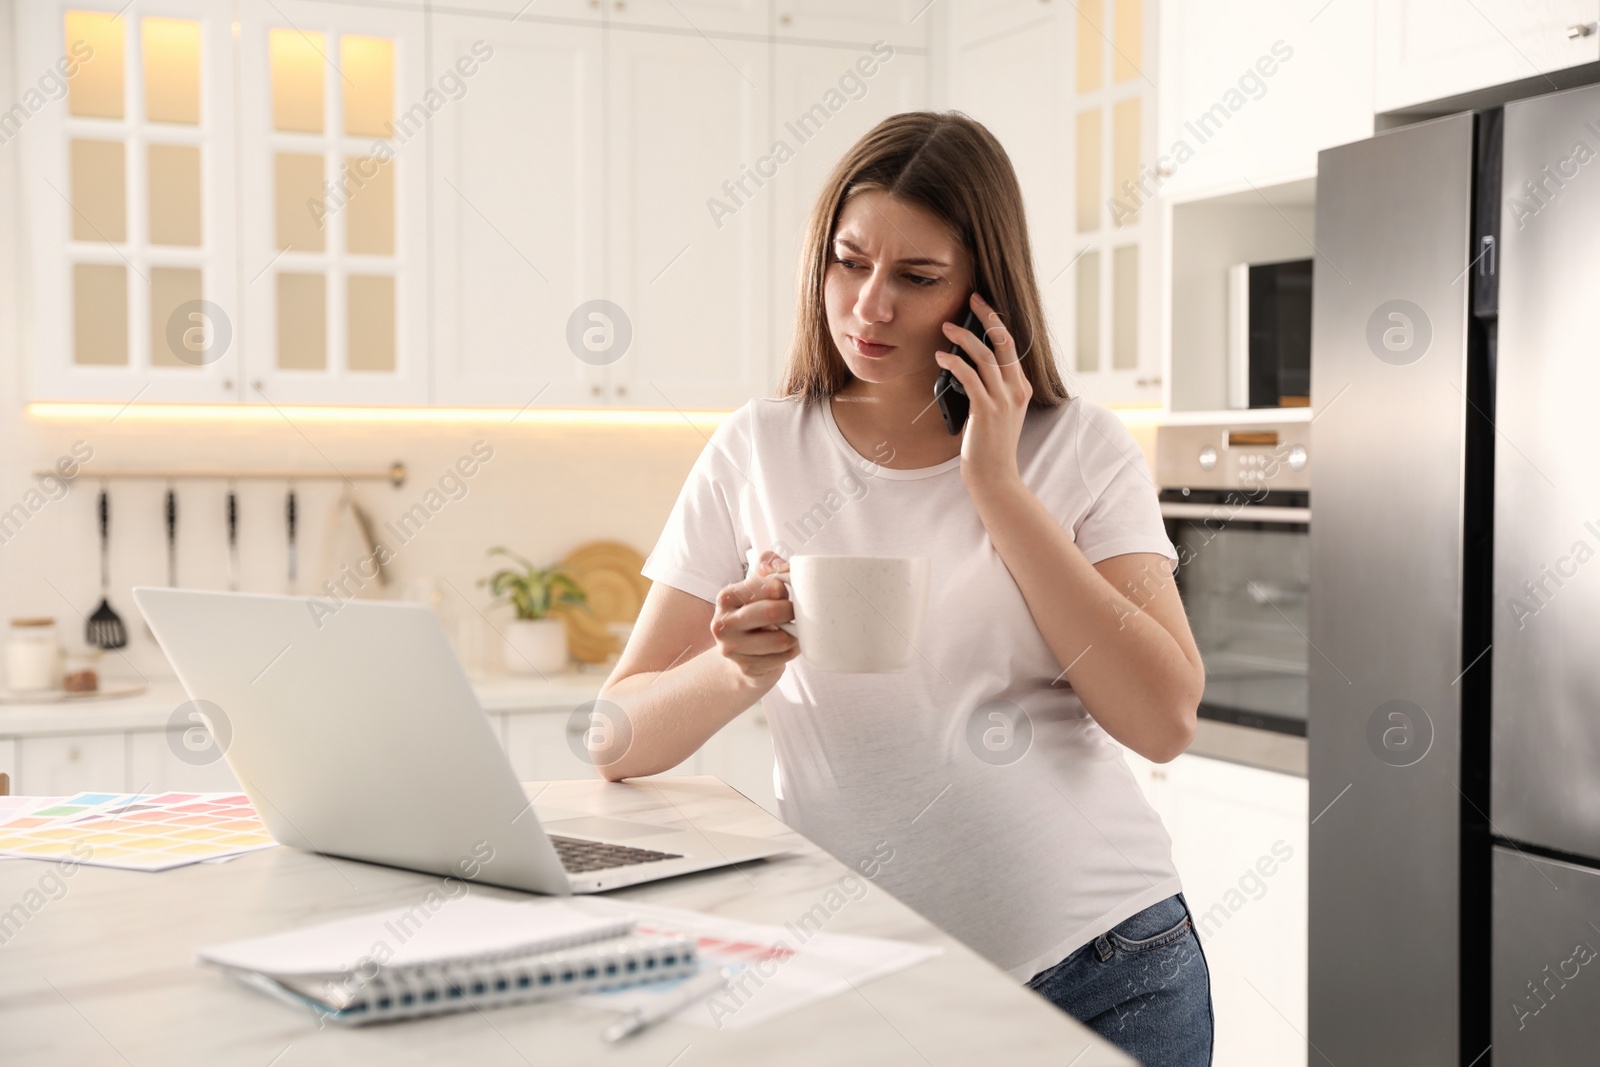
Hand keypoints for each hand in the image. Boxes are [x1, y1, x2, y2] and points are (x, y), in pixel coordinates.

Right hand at [711, 551, 797, 687]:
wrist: (741, 655)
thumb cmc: (754, 615)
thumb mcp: (757, 588)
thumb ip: (767, 568)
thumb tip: (775, 563)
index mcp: (726, 598)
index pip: (767, 586)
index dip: (784, 589)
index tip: (784, 594)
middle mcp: (723, 623)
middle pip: (772, 612)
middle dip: (791, 611)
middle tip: (794, 612)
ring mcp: (732, 649)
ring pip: (780, 640)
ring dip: (795, 634)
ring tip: (794, 630)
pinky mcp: (747, 668)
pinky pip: (782, 658)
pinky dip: (792, 651)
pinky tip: (789, 646)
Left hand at [935, 291, 1031, 492]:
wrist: (995, 476)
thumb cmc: (989, 447)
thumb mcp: (996, 413)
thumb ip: (988, 389)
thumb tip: (965, 366)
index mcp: (1020, 388)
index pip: (1011, 346)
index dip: (996, 323)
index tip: (981, 306)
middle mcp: (1015, 390)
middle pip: (1004, 342)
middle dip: (988, 317)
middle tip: (971, 299)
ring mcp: (1003, 400)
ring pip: (986, 356)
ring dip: (965, 338)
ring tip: (946, 326)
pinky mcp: (987, 410)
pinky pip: (970, 377)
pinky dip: (954, 363)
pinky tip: (941, 357)